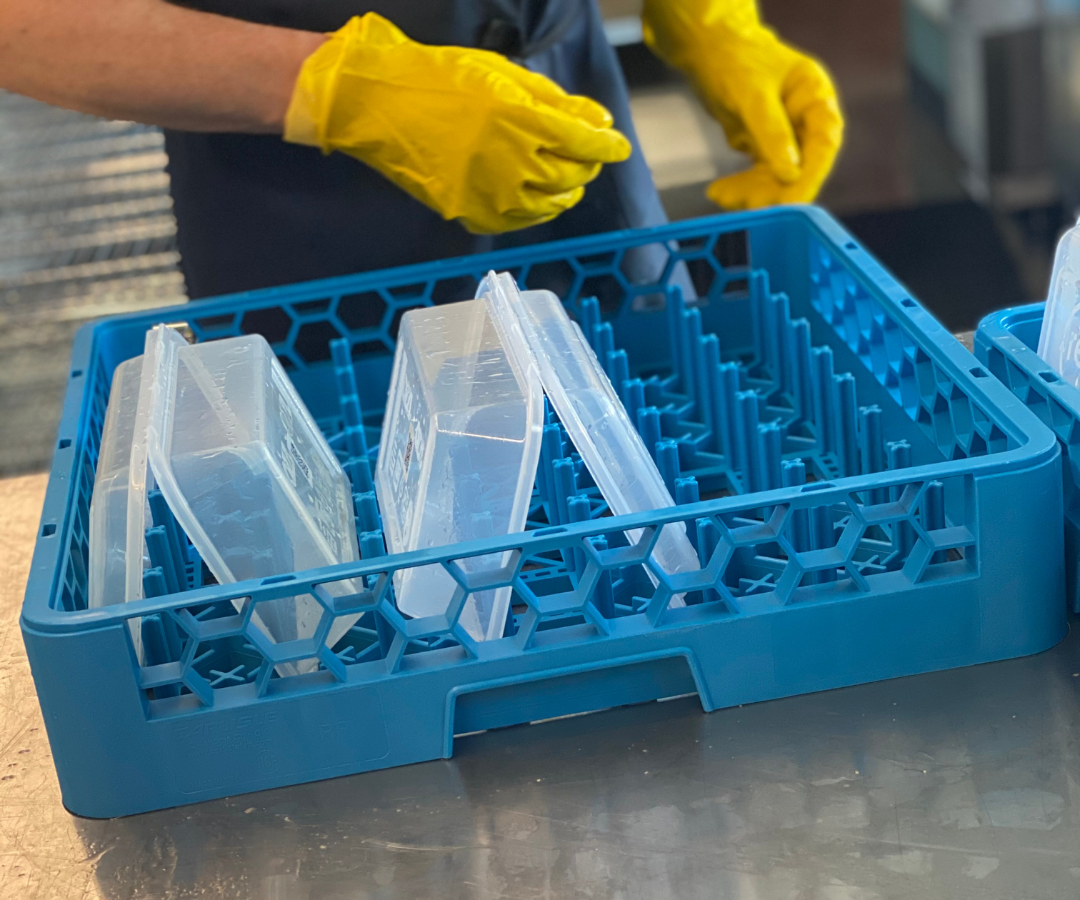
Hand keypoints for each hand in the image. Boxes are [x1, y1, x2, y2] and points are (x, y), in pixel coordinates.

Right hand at [284, 14, 631, 233]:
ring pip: (550, 204)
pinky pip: (519, 220)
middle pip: (572, 176)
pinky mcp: (472, 214)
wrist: (383, 105)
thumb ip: (556, 103)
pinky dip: (535, 209)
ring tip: (565, 178)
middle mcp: (513, 164)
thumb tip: (598, 121)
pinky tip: (534, 194)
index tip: (617, 146)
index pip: (585, 143)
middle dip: (587, 166)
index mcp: (524, 122)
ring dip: (565, 191)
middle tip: (587, 156)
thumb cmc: (443, 79)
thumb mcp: (506, 76)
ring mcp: (492, 194)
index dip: (607, 146)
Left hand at [642, 0, 842, 209]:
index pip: (824, 144)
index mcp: (815, 98)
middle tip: (749, 207)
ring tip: (721, 196)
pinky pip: (758, 175)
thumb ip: (772, 132)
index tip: (793, 203)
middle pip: (801, 167)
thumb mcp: (753, 95)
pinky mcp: (763, 146)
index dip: (811, 176)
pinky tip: (719, 192)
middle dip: (775, 190)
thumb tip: (791, 173)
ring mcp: (785, 135)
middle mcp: (805, 119)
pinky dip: (741, 186)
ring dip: (753, 192)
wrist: (705, 48)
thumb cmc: (734, 59)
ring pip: (778, 177)